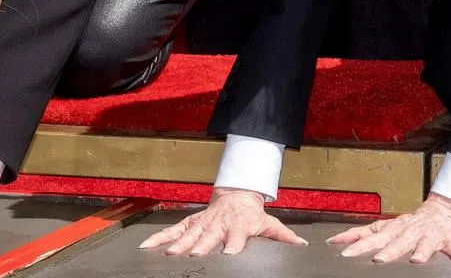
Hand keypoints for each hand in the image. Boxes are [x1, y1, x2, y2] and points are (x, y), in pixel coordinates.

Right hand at [138, 187, 306, 255]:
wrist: (237, 195)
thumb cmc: (253, 215)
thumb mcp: (270, 223)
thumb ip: (284, 236)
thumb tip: (303, 245)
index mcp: (239, 225)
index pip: (237, 236)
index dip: (234, 245)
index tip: (230, 253)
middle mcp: (218, 224)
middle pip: (209, 236)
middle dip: (202, 245)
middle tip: (194, 255)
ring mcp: (202, 223)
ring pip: (189, 234)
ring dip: (179, 243)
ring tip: (170, 254)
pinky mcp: (190, 223)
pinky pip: (173, 230)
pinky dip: (159, 237)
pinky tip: (147, 246)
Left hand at [327, 192, 450, 263]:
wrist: (445, 211)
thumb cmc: (413, 223)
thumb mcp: (388, 226)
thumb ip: (364, 233)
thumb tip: (335, 239)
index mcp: (394, 228)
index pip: (372, 234)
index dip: (357, 241)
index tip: (343, 249)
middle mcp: (409, 230)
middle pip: (396, 241)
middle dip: (387, 250)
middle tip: (377, 260)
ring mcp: (428, 234)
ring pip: (423, 243)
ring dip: (420, 251)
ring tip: (416, 260)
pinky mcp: (448, 239)